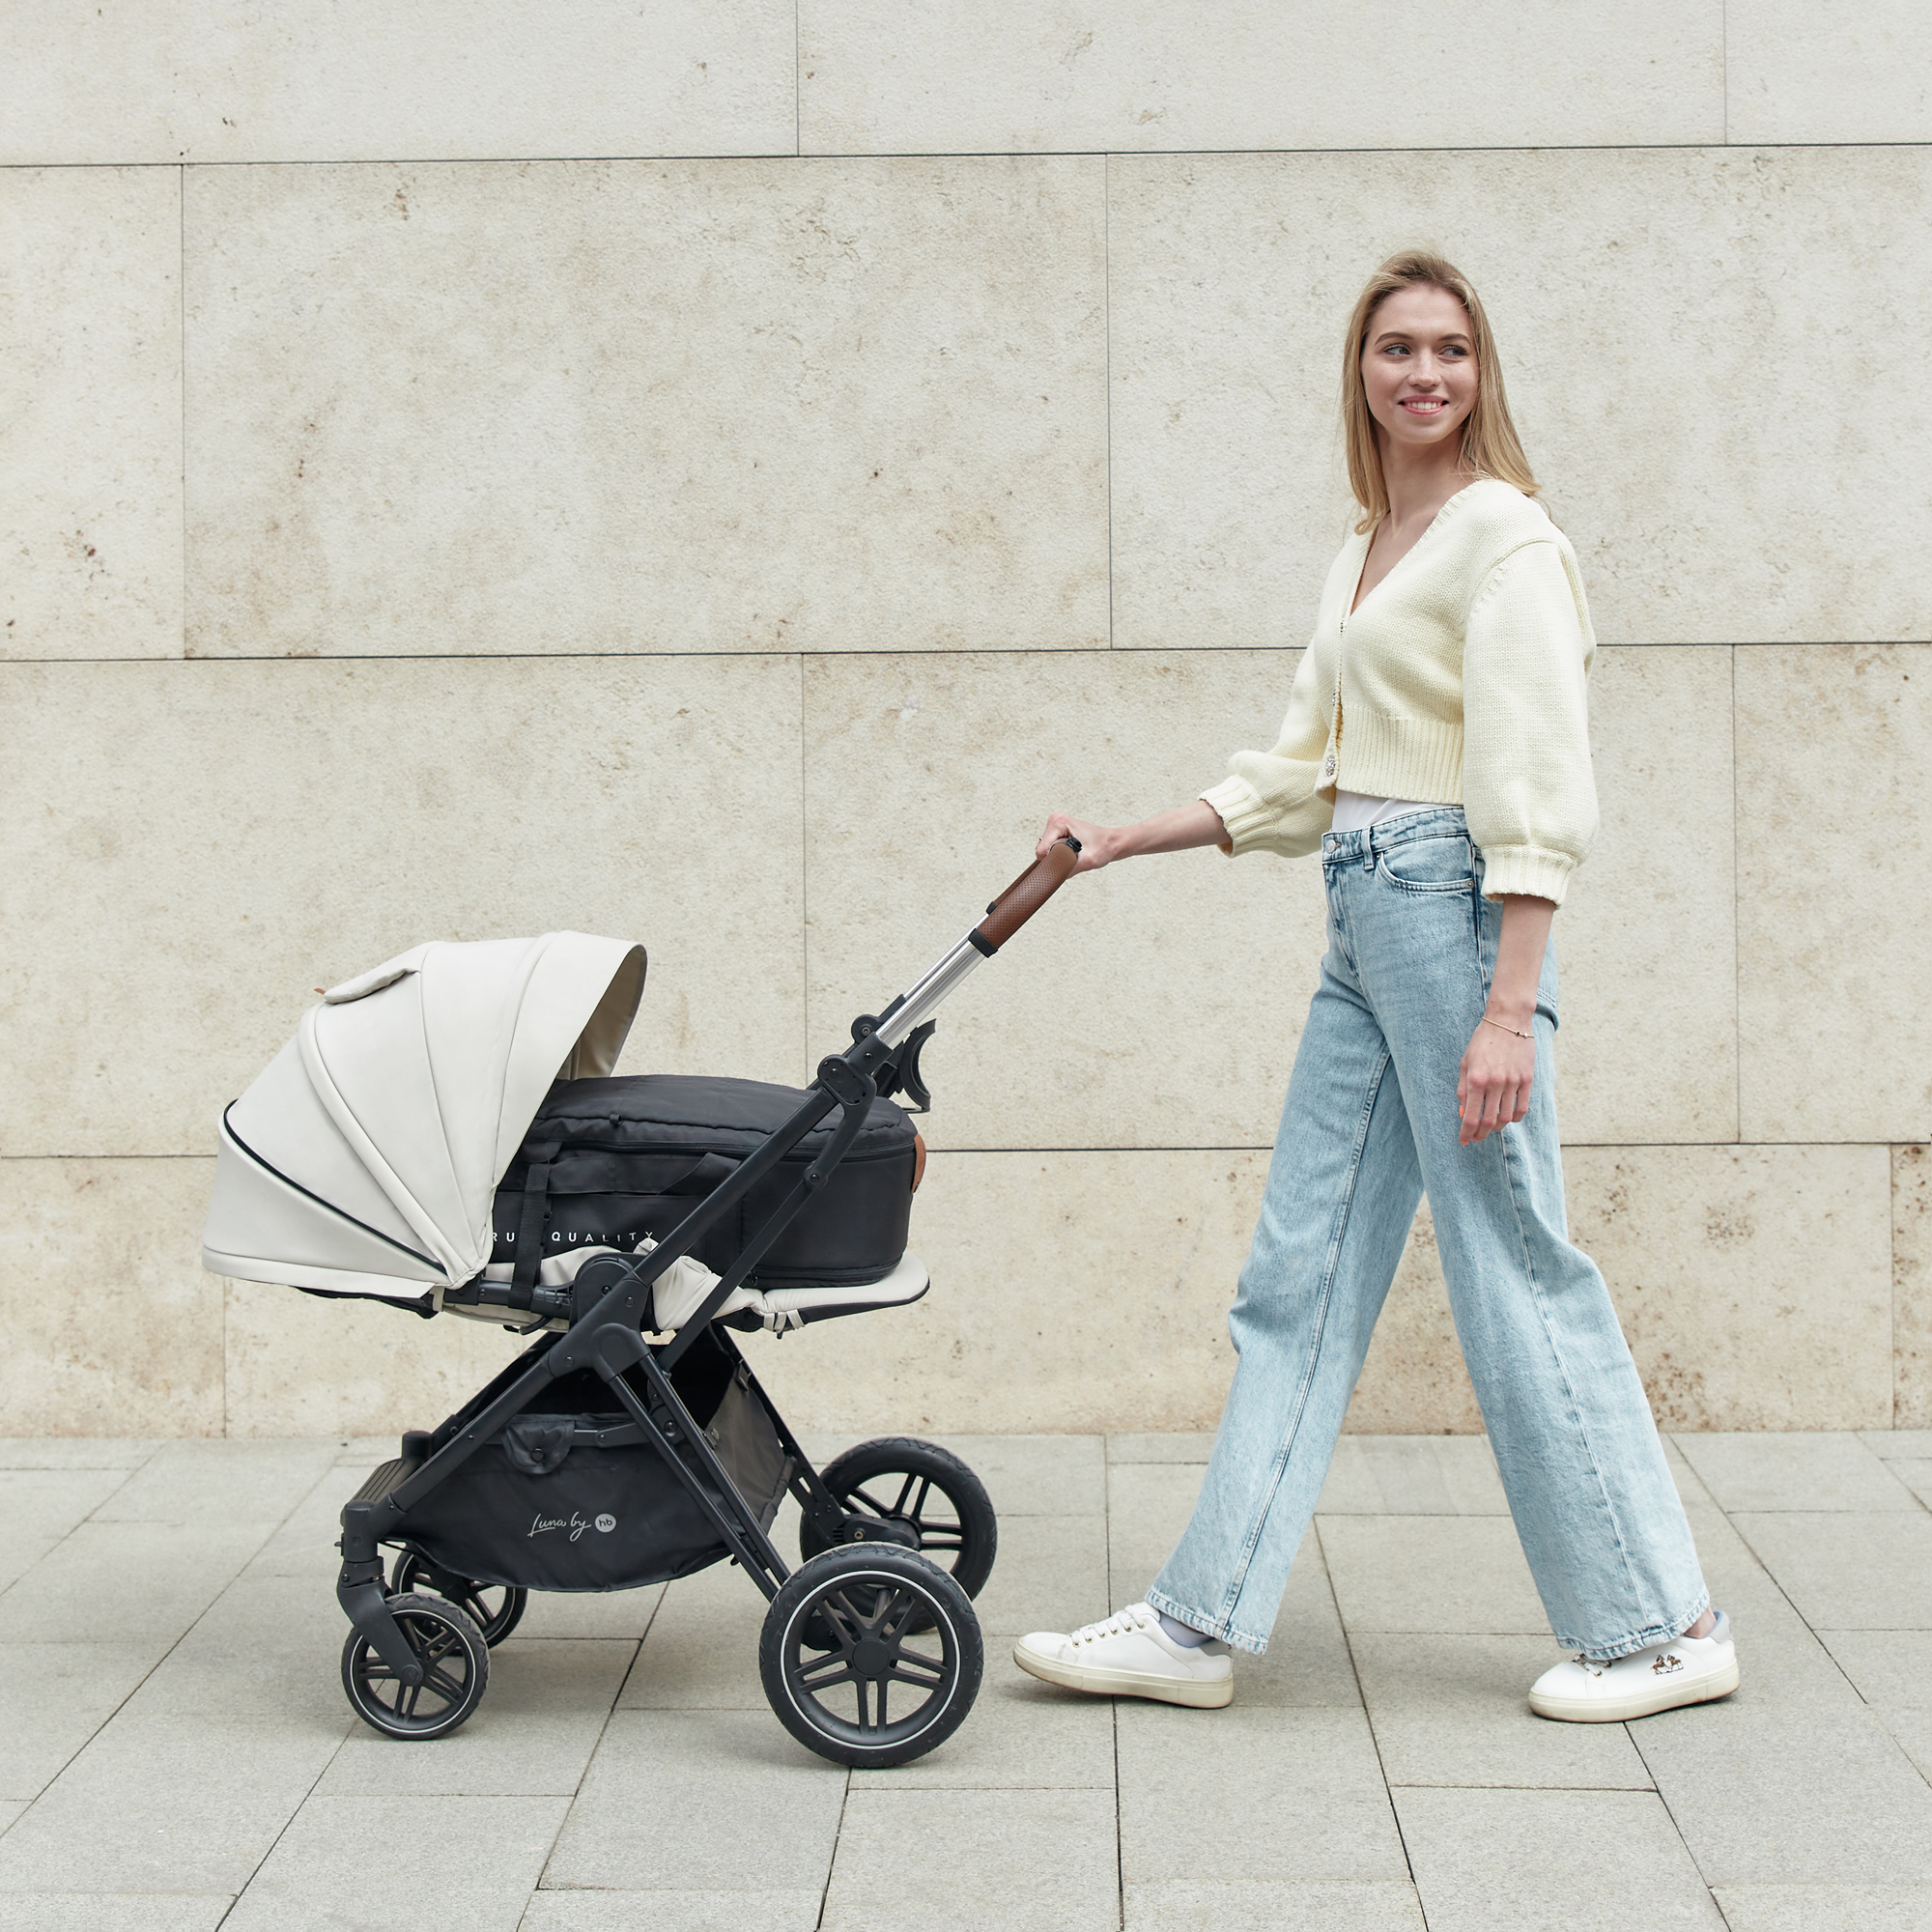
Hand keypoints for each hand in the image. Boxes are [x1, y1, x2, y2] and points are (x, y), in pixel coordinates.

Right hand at [1036, 812, 1114, 870]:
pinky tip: (1071, 852)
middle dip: (1057, 859)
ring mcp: (1053, 826)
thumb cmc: (1103, 847)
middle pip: (1042, 851)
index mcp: (1059, 822)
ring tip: (1074, 853)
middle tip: (1075, 856)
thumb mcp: (1087, 861)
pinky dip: (1059, 855)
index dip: (1054, 861)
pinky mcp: (1055, 832)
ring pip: (1045, 852)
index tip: (1070, 859)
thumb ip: (1068, 868)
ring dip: (1058, 858)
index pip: (1041, 850)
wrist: (1111, 842)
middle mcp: (1054, 820)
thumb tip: (1052, 876)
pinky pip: (1049, 850)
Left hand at [1457, 1013, 1534, 1145]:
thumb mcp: (1465, 1063)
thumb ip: (1463, 1089)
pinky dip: (1514, 1118)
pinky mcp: (1527, 1080)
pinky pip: (1522, 1108)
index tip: (1465, 1140)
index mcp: (1476, 1079)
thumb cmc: (1482, 1041)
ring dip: (1496, 1128)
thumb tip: (1463, 1114)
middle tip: (1477, 1138)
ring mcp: (1513, 1082)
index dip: (1467, 1132)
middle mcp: (1495, 1083)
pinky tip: (1507, 1118)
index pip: (1471, 1116)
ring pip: (1506, 1118)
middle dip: (1481, 1134)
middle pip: (1489, 1121)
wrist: (1508, 1021)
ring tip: (1490, 1128)